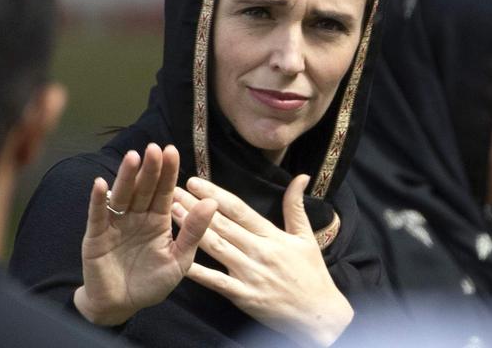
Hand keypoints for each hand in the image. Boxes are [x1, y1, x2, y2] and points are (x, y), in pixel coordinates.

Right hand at [73, 144, 216, 325]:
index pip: (164, 190)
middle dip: (150, 169)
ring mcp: (116, 224)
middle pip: (144, 188)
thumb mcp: (179, 259)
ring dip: (126, 177)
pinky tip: (101, 184)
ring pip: (122, 195)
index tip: (172, 151)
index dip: (168, 172)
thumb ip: (194, 232)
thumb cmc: (152, 282)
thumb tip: (212, 202)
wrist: (122, 306)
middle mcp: (137, 216)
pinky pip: (98, 215)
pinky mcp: (96, 236)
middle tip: (154, 148)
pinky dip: (99, 200)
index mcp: (158, 219)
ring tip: (132, 157)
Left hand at [172, 175, 352, 346]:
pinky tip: (180, 259)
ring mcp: (249, 273)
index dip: (215, 194)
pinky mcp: (244, 296)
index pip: (238, 209)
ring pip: (216, 246)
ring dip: (191, 228)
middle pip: (221, 223)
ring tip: (171, 212)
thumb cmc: (312, 274)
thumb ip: (296, 206)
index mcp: (271, 235)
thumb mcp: (306, 236)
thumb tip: (301, 176)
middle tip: (173, 190)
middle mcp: (258, 251)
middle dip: (195, 206)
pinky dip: (198, 271)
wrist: (319, 315)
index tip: (196, 182)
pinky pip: (216, 281)